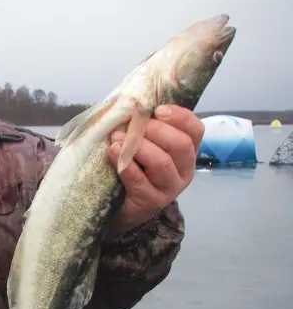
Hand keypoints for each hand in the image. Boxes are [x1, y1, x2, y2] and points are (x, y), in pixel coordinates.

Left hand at [107, 104, 203, 237]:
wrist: (117, 207)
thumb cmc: (131, 167)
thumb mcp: (141, 143)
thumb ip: (142, 125)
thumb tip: (130, 101)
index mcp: (186, 151)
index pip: (195, 129)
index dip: (180, 116)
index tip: (157, 110)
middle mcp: (184, 170)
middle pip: (181, 145)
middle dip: (156, 131)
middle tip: (134, 126)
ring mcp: (169, 188)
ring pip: (161, 162)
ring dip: (138, 146)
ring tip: (117, 139)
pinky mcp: (151, 202)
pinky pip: (140, 180)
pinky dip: (125, 164)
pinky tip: (113, 153)